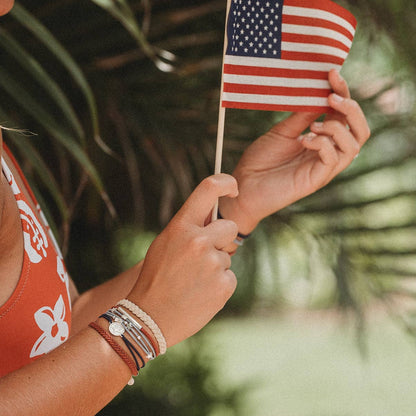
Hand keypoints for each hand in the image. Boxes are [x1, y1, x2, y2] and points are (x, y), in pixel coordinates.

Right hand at [127, 174, 238, 347]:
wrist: (149, 318)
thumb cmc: (155, 278)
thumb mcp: (165, 244)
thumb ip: (189, 228)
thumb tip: (214, 215)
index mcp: (181, 226)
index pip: (209, 188)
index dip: (226, 182)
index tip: (233, 188)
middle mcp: (199, 240)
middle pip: (229, 227)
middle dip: (221, 239)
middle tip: (202, 257)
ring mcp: (213, 263)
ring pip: (228, 255)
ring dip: (216, 265)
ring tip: (194, 281)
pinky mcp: (224, 285)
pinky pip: (230, 276)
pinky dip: (219, 284)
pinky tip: (201, 293)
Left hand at [219, 70, 370, 234]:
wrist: (243, 184)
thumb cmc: (260, 159)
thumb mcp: (283, 131)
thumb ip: (303, 116)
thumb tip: (321, 92)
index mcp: (321, 140)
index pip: (344, 116)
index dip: (343, 93)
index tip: (331, 73)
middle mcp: (327, 153)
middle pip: (360, 131)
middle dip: (351, 109)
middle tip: (331, 97)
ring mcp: (323, 168)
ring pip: (354, 146)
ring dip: (337, 128)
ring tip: (314, 125)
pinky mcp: (316, 180)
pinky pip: (333, 160)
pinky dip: (323, 144)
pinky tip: (304, 140)